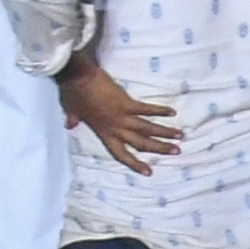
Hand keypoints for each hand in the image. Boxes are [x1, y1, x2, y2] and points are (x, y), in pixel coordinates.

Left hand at [60, 53, 180, 170]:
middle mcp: (115, 128)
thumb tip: (70, 125)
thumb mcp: (71, 109)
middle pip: (141, 143)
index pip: (121, 153)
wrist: (76, 77)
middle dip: (159, 148)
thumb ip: (73, 119)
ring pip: (147, 129)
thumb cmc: (72, 93)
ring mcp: (122, 116)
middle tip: (176, 151)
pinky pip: (146, 109)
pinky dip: (159, 110)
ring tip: (179, 136)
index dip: (135, 163)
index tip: (149, 172)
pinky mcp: (126, 102)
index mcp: (103, 132)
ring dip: (164, 132)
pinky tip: (172, 112)